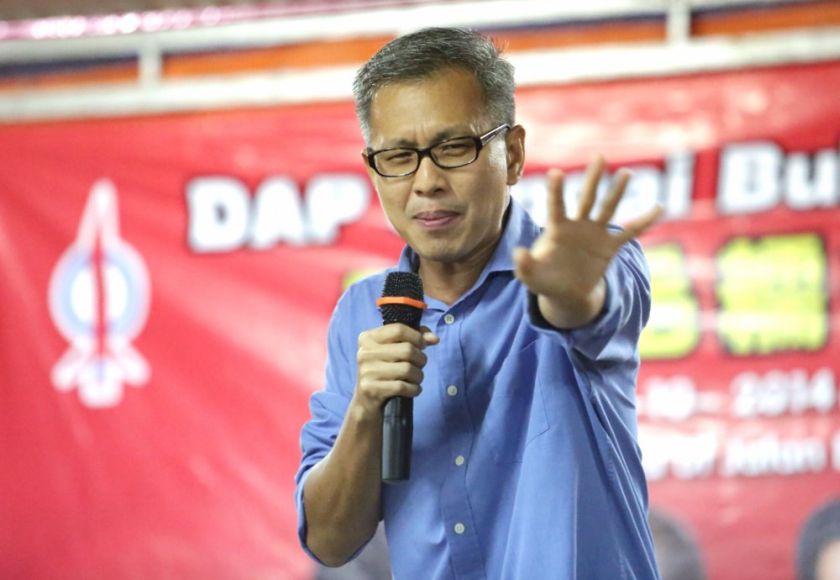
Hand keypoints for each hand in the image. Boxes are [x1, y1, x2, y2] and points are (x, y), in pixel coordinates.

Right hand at [351, 324, 438, 419]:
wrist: (366, 401)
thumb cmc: (384, 371)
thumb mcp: (392, 351)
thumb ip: (413, 339)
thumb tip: (434, 338)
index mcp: (368, 338)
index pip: (398, 330)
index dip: (417, 337)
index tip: (423, 345)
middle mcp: (365, 352)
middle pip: (407, 350)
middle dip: (421, 359)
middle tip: (420, 365)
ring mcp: (367, 371)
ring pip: (407, 369)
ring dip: (418, 375)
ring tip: (416, 378)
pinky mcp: (371, 389)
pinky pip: (402, 386)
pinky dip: (414, 389)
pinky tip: (413, 389)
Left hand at [513, 155, 661, 328]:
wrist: (566, 292)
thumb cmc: (544, 279)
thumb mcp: (530, 276)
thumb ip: (524, 264)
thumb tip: (518, 252)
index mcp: (557, 229)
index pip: (556, 206)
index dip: (556, 191)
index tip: (556, 172)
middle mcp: (577, 226)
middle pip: (586, 198)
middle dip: (593, 178)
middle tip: (600, 156)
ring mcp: (595, 233)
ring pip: (608, 208)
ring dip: (617, 192)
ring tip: (626, 173)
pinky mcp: (610, 246)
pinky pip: (631, 232)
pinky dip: (644, 221)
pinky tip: (658, 207)